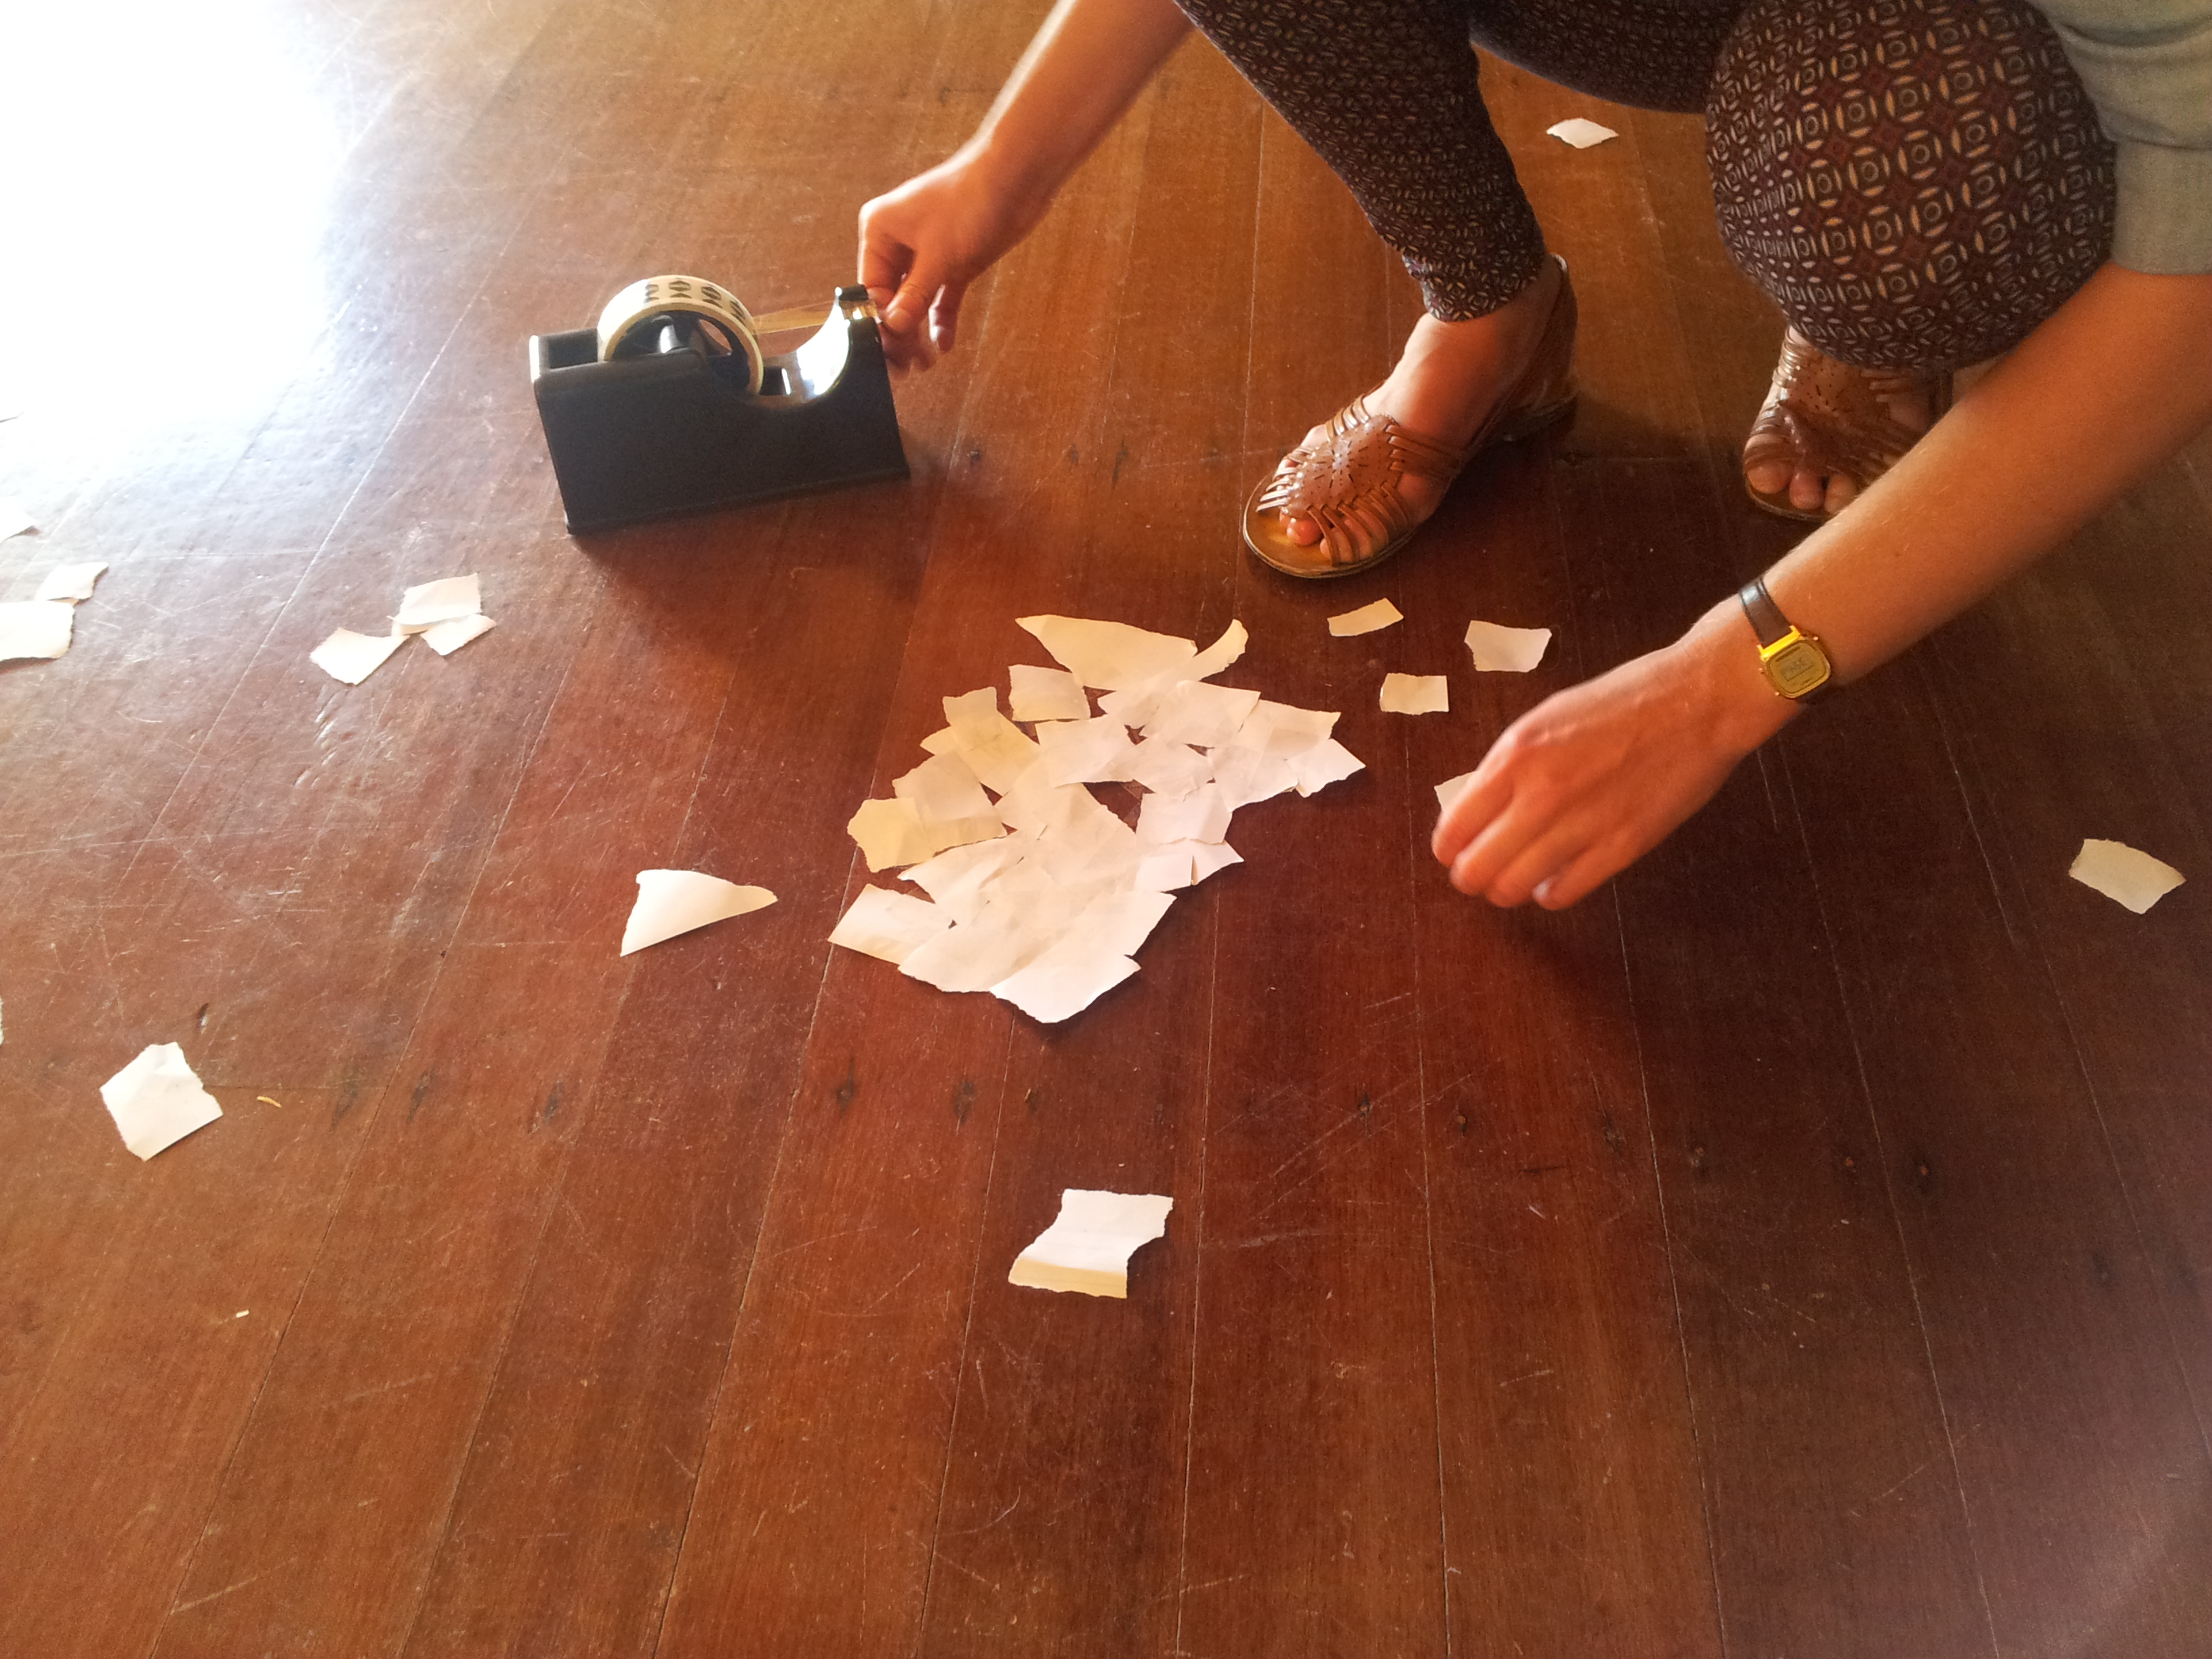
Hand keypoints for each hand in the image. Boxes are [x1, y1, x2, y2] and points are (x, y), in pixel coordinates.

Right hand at [858, 149, 1048, 369]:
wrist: (1015, 179)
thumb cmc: (969, 202)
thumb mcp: (937, 257)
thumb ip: (913, 296)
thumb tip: (893, 328)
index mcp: (879, 231)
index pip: (870, 288)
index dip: (879, 322)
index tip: (887, 353)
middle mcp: (897, 242)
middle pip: (891, 298)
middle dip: (900, 333)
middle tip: (905, 368)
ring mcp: (926, 252)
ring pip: (915, 301)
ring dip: (919, 332)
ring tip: (924, 364)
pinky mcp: (953, 260)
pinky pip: (940, 297)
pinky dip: (941, 319)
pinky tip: (943, 344)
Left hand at [1432, 612, 1793, 907]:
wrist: (1698, 701)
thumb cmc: (1622, 702)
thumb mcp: (1546, 719)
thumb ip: (1508, 765)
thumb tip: (1474, 808)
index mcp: (1515, 756)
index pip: (1453, 828)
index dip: (1449, 848)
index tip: (1455, 850)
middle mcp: (1541, 795)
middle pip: (1476, 869)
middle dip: (1471, 876)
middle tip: (1480, 872)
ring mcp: (1582, 825)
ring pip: (1513, 889)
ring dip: (1507, 889)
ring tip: (1516, 878)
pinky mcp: (1621, 848)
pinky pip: (1562, 893)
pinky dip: (1549, 893)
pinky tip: (1553, 880)